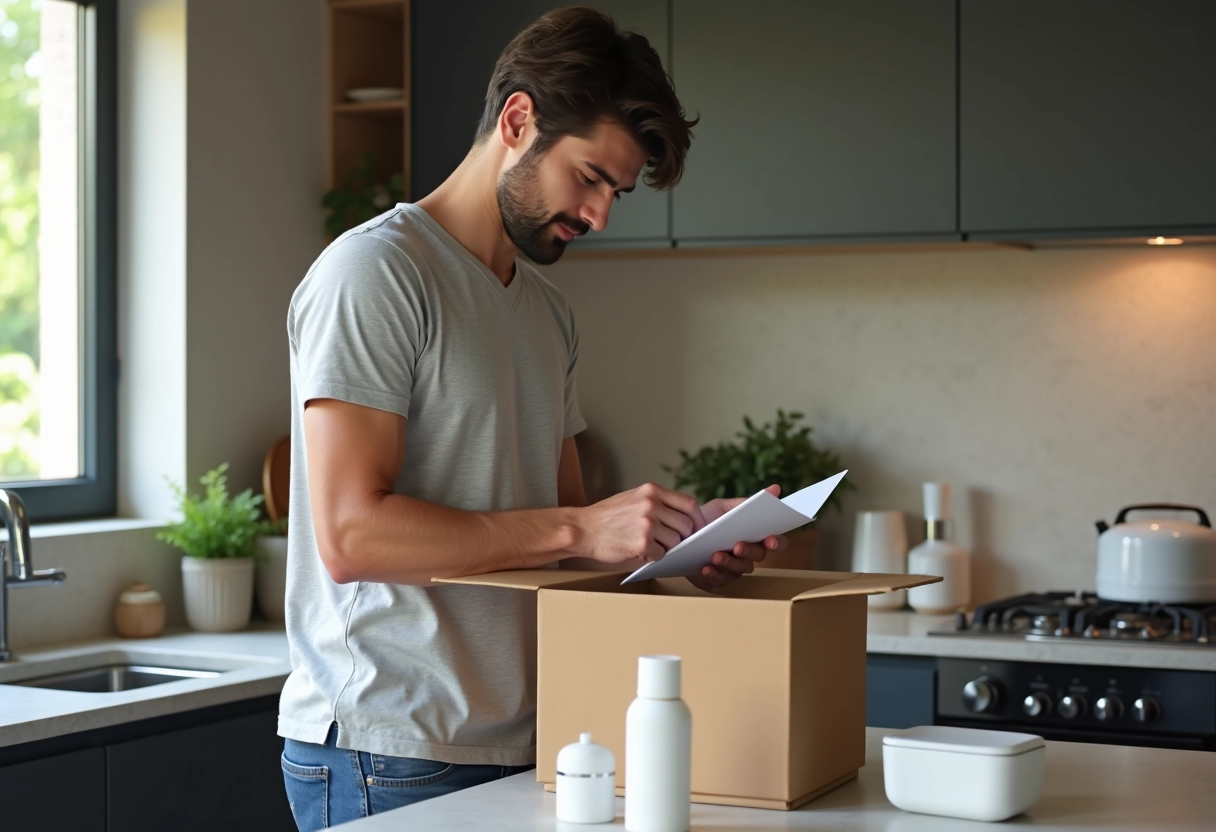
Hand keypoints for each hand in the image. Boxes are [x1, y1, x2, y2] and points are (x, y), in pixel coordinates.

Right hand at [576, 483, 705, 564]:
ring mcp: (647, 523)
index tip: (697, 528)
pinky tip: (641, 551)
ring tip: (650, 545)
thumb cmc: (607, 516)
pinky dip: (654, 556)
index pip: (689, 503)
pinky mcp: (642, 542)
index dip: (697, 518)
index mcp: (652, 490)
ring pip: (676, 541)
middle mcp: (651, 504)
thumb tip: (684, 518)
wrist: (583, 529)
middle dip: (683, 536)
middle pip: (686, 524)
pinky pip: (661, 554)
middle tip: (674, 542)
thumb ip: (658, 503)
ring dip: (667, 547)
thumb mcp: (633, 497)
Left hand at [686, 484, 786, 591]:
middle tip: (737, 546)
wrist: (681, 532)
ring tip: (716, 555)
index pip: (773, 542)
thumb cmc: (707, 519)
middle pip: (757, 557)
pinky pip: (719, 581)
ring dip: (729, 563)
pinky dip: (713, 575)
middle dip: (748, 551)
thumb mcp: (725, 507)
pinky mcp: (717, 580)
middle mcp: (747, 556)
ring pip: (739, 570)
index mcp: (753, 537)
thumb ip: (748, 502)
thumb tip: (775, 488)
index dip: (776, 542)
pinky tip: (705, 568)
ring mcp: (733, 570)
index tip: (770, 539)